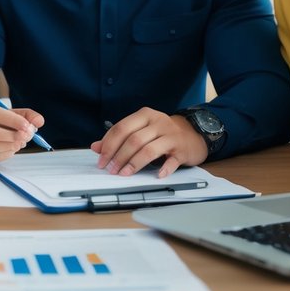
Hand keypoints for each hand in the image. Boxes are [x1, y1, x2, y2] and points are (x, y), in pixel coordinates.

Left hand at [89, 108, 206, 177]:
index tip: (101, 159)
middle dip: (119, 156)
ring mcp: (171, 136)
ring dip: (134, 164)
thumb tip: (96, 147)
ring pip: (149, 150)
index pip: (121, 128)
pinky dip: (163, 169)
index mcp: (145, 115)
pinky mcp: (182, 150)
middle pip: (133, 140)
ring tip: (124, 174)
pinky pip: (171, 161)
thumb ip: (119, 136)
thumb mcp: (141, 129)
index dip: (108, 145)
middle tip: (111, 169)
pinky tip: (157, 175)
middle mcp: (158, 122)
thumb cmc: (162, 133)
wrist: (193, 133)